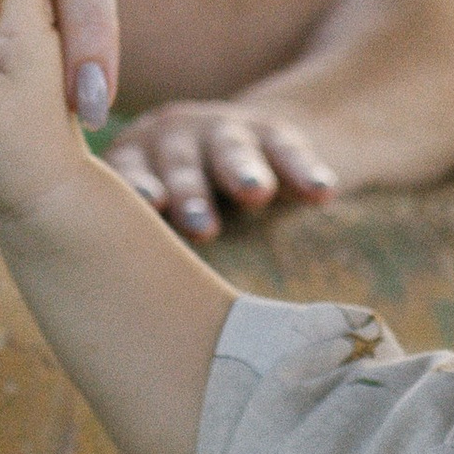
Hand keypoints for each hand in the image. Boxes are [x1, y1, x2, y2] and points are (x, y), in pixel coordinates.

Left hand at [104, 100, 339, 240]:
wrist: (241, 160)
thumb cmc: (182, 216)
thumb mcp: (156, 225)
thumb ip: (143, 252)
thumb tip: (140, 324)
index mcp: (137, 160)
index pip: (131, 172)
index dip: (140, 187)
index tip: (151, 206)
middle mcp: (175, 137)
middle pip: (180, 165)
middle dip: (191, 194)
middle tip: (201, 227)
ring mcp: (222, 130)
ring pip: (231, 150)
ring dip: (242, 172)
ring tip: (257, 194)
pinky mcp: (271, 132)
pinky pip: (288, 151)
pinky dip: (304, 172)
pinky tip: (322, 193)